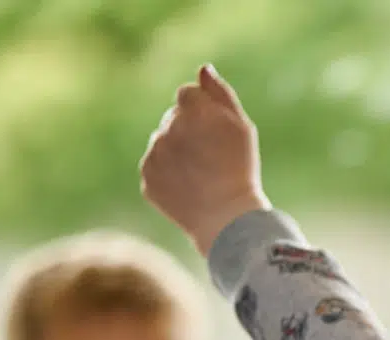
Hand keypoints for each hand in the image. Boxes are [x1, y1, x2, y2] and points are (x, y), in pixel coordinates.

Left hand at [141, 65, 269, 256]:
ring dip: (176, 150)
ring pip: (162, 140)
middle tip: (210, 157)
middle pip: (173, 117)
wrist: (227, 219)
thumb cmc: (240, 170)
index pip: (186, 94)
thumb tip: (203, 70)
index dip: (203, 111)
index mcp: (194, 111)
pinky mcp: (147, 176)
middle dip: (188, 130)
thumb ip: (221, 94)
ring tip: (199, 173)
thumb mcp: (242, 128)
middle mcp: (170, 128)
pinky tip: (187, 185)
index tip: (215, 132)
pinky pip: (154, 164)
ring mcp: (156, 153)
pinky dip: (167, 172)